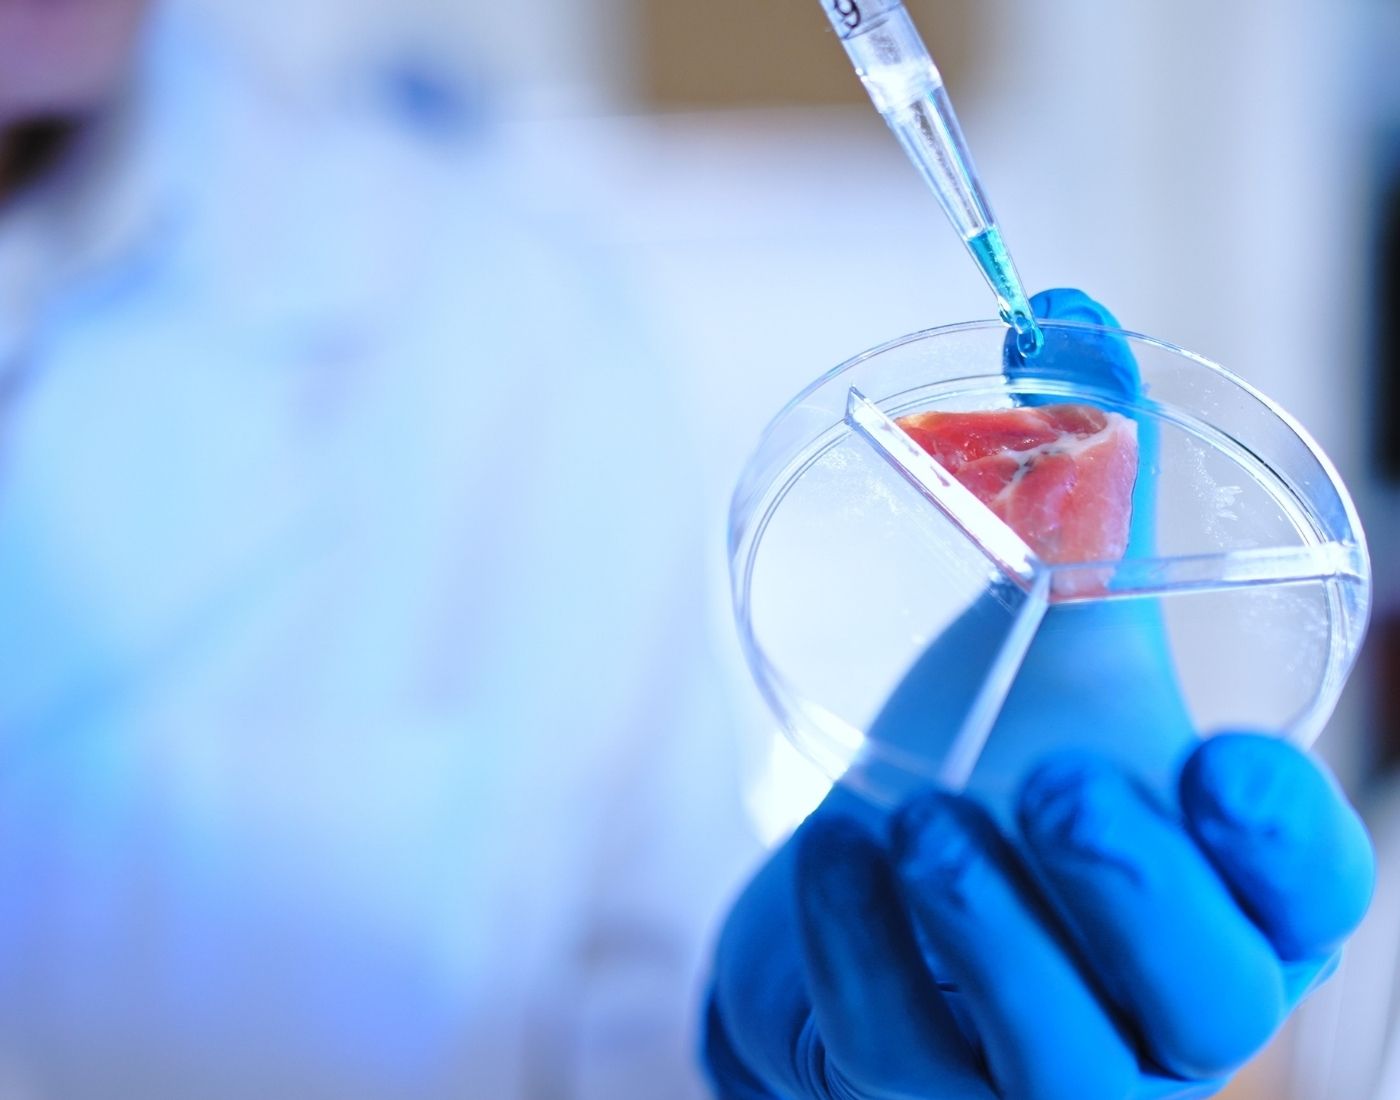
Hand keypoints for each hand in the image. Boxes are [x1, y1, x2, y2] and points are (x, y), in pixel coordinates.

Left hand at [704, 291, 1374, 1098]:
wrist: (867, 880)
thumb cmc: (991, 757)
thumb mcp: (1048, 638)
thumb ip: (1076, 493)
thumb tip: (1057, 314)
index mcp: (1224, 889)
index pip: (1311, 896)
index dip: (1287, 843)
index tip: (1218, 751)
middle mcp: (1155, 1004)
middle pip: (1207, 1000)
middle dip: (1130, 892)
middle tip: (1051, 774)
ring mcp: (1034, 1076)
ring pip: (1062, 1065)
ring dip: (995, 937)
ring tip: (923, 820)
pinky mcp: (912, 1096)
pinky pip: (896, 1059)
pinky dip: (861, 955)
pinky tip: (835, 858)